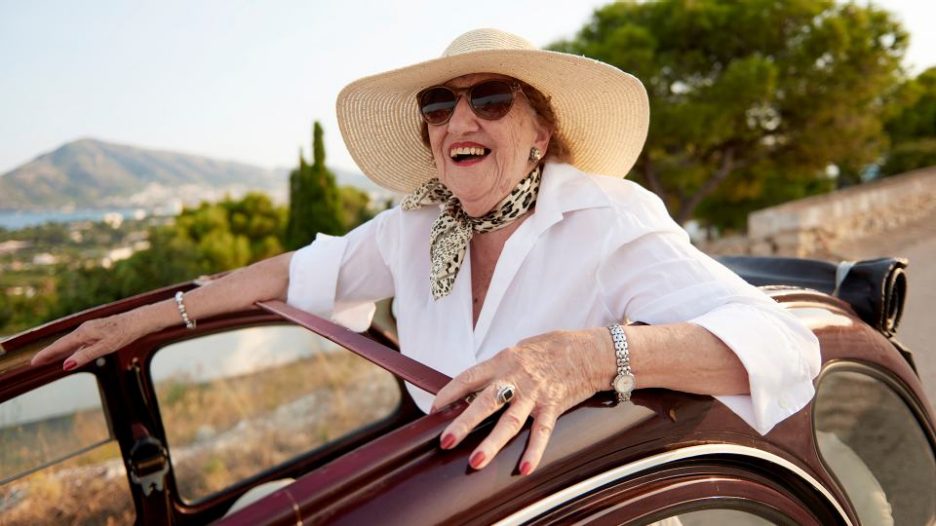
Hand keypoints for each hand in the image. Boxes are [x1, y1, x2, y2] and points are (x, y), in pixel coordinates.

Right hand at [31, 310, 149, 369]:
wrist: (139, 321)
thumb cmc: (124, 333)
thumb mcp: (105, 347)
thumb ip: (85, 355)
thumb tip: (66, 365)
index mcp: (84, 333)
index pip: (60, 346)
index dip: (46, 354)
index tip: (33, 362)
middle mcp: (84, 329)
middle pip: (63, 343)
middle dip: (49, 353)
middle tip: (35, 363)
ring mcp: (90, 329)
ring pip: (71, 342)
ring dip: (59, 351)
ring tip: (48, 360)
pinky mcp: (96, 330)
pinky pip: (79, 341)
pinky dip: (71, 348)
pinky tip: (70, 355)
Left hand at [430, 328, 612, 474]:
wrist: (587, 351)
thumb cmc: (550, 349)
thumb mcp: (518, 351)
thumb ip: (498, 369)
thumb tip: (474, 388)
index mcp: (503, 361)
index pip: (469, 377)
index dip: (449, 392)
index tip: (434, 408)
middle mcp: (516, 378)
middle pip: (485, 402)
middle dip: (463, 424)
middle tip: (446, 442)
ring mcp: (535, 394)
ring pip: (510, 421)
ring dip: (492, 443)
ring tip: (477, 462)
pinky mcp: (553, 406)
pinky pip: (542, 431)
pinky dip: (534, 451)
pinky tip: (525, 468)